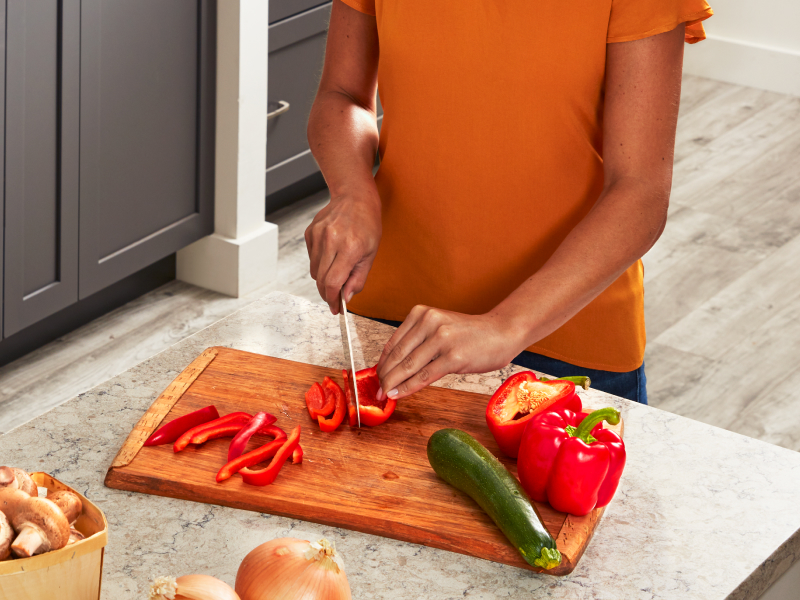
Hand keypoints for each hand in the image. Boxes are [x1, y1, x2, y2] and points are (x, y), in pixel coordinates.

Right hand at [305, 188, 381, 313]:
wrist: (354, 197)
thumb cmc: (367, 225)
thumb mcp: (371, 254)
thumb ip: (358, 278)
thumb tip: (346, 298)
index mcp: (350, 247)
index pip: (333, 282)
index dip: (333, 299)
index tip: (336, 309)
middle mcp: (331, 240)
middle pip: (321, 280)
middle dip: (327, 294)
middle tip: (335, 300)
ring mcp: (318, 235)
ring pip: (314, 271)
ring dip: (324, 278)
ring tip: (337, 269)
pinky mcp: (309, 233)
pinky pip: (311, 258)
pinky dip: (320, 263)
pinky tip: (331, 254)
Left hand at [375, 305, 522, 400]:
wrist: (502, 332)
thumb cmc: (470, 334)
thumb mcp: (439, 328)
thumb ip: (417, 341)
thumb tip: (393, 365)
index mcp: (422, 313)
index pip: (393, 342)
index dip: (382, 363)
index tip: (375, 377)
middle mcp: (429, 322)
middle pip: (398, 354)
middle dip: (384, 376)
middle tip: (376, 390)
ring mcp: (442, 339)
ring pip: (408, 366)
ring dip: (392, 383)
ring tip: (384, 394)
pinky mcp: (453, 357)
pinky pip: (423, 376)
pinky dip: (407, 387)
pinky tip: (397, 394)